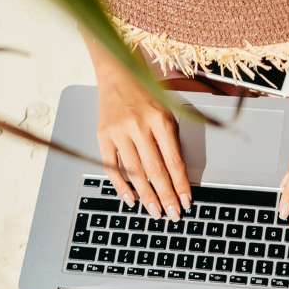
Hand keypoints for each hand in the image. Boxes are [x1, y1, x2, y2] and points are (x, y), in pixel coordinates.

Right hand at [95, 75, 191, 218]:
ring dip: (146, 196)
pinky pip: (112, 167)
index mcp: (160, 120)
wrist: (117, 73)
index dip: (180, 186)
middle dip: (165, 196)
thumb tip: (178, 176)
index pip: (174, 162)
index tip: (186, 203)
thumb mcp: (168, 112)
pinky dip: (121, 185)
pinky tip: (130, 199)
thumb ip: (172, 141)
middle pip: (155, 171)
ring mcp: (119, 132)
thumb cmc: (146, 94)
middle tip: (172, 215)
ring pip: (135, 172)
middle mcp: (139, 126)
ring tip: (154, 211)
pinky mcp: (103, 136)